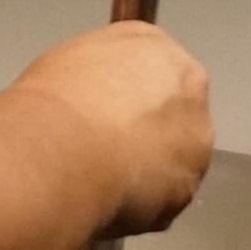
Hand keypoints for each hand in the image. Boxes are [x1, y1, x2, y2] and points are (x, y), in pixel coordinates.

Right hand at [11, 19, 212, 237]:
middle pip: (175, 112)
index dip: (131, 100)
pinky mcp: (191, 182)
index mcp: (153, 45)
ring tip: (106, 177)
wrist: (61, 149)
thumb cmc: (54, 104)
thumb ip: (101, 78)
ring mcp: (196, 134)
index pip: (155, 71)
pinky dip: (146, 203)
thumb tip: (94, 99)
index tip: (111, 116)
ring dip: (150, 169)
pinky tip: (113, 198)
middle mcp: (187, 83)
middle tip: (110, 150)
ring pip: (177, 157)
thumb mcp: (68, 66)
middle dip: (149, 133)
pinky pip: (169, 196)